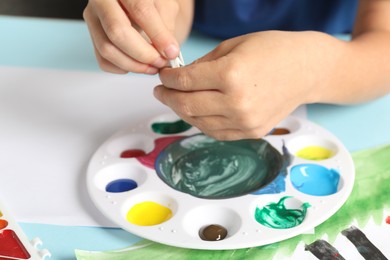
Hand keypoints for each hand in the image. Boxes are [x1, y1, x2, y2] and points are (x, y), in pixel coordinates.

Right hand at [83, 0, 180, 73]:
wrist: (142, 7)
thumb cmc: (155, 5)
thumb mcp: (167, 7)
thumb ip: (167, 26)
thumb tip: (168, 51)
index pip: (140, 10)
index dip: (158, 35)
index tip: (171, 52)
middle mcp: (102, 0)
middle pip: (117, 31)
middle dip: (143, 54)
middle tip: (160, 62)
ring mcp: (93, 18)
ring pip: (107, 49)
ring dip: (134, 65)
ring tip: (153, 66)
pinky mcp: (93, 37)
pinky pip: (104, 61)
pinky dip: (124, 68)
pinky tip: (139, 65)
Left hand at [154, 31, 344, 139]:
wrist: (307, 70)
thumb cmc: (274, 50)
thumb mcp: (234, 46)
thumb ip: (203, 64)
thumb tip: (180, 77)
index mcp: (231, 74)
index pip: (185, 81)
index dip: (168, 79)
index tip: (163, 75)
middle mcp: (237, 103)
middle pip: (186, 105)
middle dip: (167, 97)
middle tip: (161, 90)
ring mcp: (245, 121)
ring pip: (198, 122)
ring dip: (182, 111)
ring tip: (176, 101)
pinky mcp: (251, 132)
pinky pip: (215, 132)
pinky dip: (200, 123)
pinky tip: (195, 112)